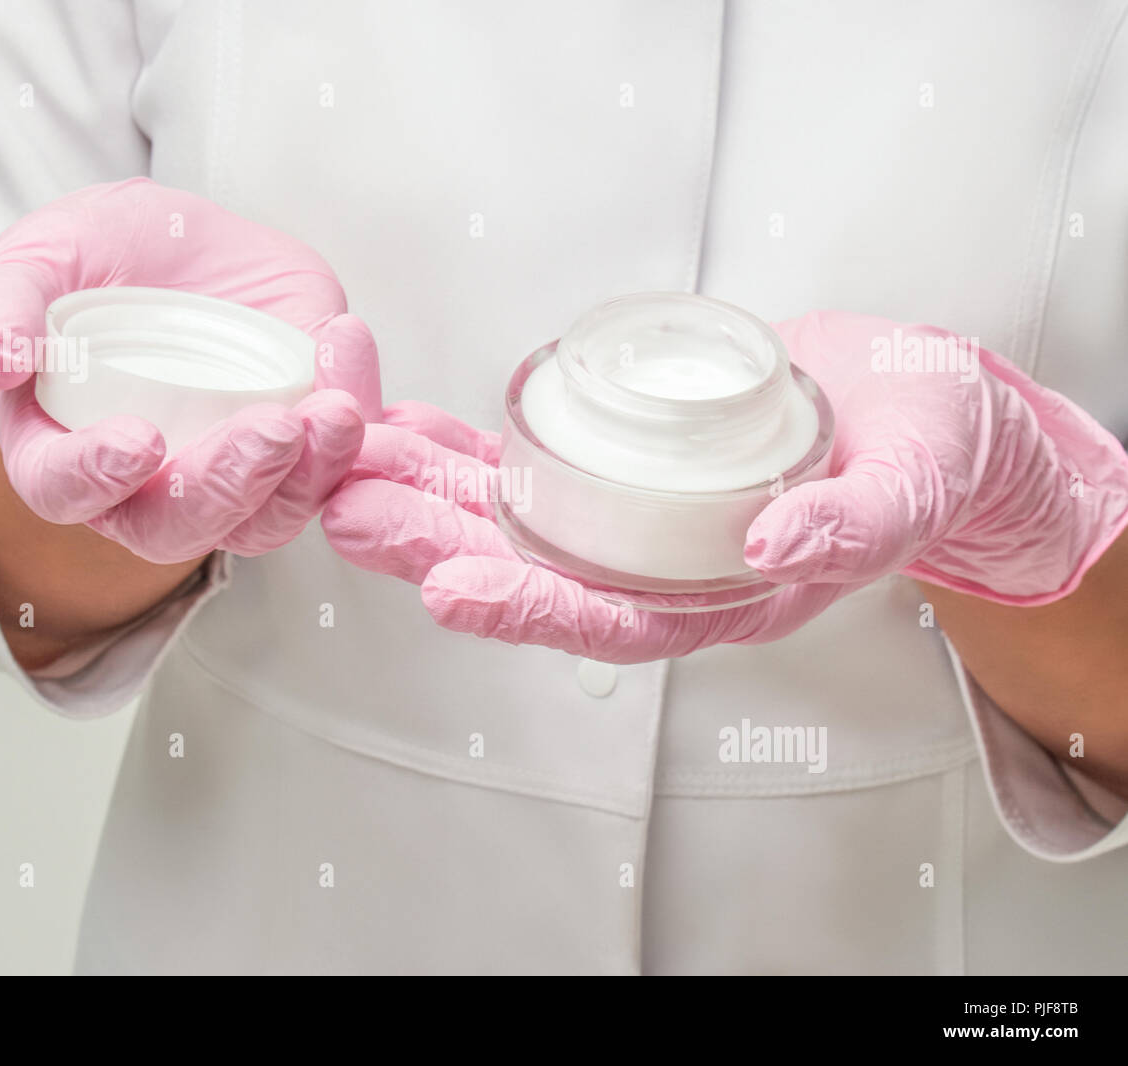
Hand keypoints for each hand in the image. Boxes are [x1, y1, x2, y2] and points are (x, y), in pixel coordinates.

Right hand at [0, 178, 382, 563]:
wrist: (187, 245)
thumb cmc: (101, 259)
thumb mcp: (42, 255)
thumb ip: (6, 300)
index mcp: (69, 450)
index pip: (68, 492)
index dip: (95, 476)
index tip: (138, 441)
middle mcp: (152, 484)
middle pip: (183, 524)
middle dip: (229, 487)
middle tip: (271, 430)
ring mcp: (234, 473)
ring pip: (271, 515)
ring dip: (310, 475)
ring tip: (337, 411)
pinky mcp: (300, 447)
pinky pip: (334, 466)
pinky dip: (357, 425)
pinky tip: (350, 352)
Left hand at [321, 311, 1127, 662]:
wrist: (913, 405)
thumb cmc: (922, 454)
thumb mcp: (911, 488)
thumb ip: (853, 526)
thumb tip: (772, 551)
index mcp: (717, 600)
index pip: (609, 622)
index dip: (527, 610)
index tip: (448, 590)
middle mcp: (654, 569)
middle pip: (530, 568)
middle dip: (435, 543)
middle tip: (349, 512)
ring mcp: (625, 518)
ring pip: (507, 514)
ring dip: (424, 490)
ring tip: (348, 460)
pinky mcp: (612, 465)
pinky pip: (523, 462)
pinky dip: (460, 445)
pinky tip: (402, 425)